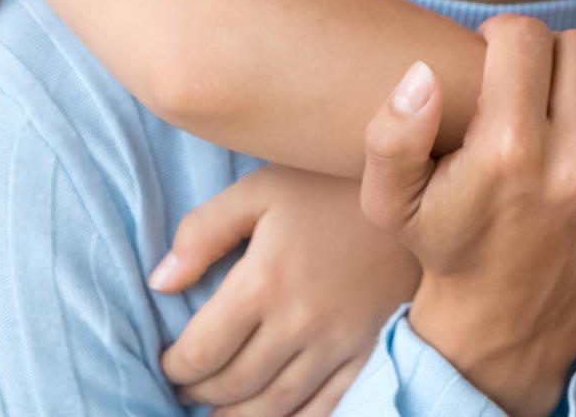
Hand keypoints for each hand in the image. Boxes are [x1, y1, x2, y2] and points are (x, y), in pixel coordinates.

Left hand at [154, 164, 419, 414]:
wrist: (414, 186)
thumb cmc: (328, 182)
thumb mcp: (261, 188)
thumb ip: (204, 231)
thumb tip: (161, 283)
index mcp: (264, 281)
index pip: (202, 350)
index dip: (176, 365)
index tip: (168, 362)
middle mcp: (298, 323)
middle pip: (233, 385)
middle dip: (201, 393)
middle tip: (188, 389)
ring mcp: (338, 345)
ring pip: (274, 408)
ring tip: (219, 414)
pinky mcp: (370, 354)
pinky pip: (325, 409)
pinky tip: (275, 416)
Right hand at [359, 16, 575, 416]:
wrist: (510, 328)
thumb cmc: (448, 246)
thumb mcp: (391, 200)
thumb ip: (390, 133)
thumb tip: (423, 73)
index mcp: (509, 153)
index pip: (525, 37)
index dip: (503, 36)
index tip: (496, 57)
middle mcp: (575, 169)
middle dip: (550, 53)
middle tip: (535, 82)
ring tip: (574, 96)